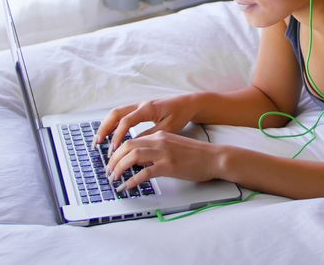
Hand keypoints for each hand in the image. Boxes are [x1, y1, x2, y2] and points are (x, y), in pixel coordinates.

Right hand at [93, 95, 197, 154]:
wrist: (188, 103)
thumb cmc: (180, 114)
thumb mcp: (167, 128)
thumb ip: (150, 135)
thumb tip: (133, 145)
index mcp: (147, 109)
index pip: (126, 121)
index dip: (118, 135)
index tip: (113, 149)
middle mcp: (140, 105)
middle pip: (115, 114)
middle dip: (104, 128)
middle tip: (97, 143)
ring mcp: (138, 105)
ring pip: (116, 113)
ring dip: (106, 126)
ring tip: (99, 140)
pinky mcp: (140, 109)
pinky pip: (122, 114)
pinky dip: (113, 124)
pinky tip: (110, 135)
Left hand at [106, 131, 223, 191]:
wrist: (214, 158)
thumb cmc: (196, 155)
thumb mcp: (173, 146)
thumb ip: (156, 150)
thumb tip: (139, 163)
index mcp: (160, 136)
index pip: (131, 140)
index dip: (118, 152)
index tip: (112, 162)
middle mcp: (159, 141)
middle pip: (127, 146)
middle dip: (114, 159)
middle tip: (109, 171)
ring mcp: (164, 153)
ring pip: (132, 157)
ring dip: (119, 168)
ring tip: (115, 178)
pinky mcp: (169, 166)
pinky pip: (144, 173)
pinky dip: (132, 181)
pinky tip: (128, 187)